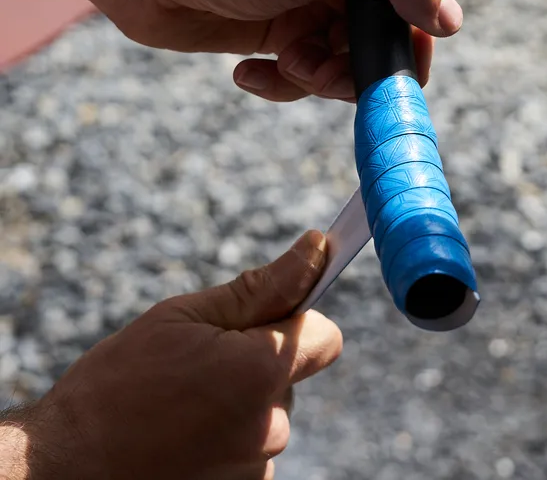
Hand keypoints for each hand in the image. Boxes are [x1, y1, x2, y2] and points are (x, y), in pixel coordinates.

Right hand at [0, 231, 340, 479]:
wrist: (65, 467)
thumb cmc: (120, 382)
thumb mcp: (187, 316)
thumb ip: (263, 285)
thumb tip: (316, 247)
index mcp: (263, 371)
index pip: (323, 335)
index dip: (296, 318)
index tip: (265, 314)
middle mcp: (272, 426)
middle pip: (291, 373)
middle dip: (257, 358)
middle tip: (199, 362)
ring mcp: (257, 466)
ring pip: (269, 409)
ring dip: (241, 400)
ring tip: (183, 402)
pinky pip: (253, 445)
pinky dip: (229, 434)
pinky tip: (185, 434)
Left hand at [58, 0, 461, 101]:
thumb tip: (449, 14)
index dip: (417, 23)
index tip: (394, 54)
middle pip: (386, 32)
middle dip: (361, 63)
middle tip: (328, 75)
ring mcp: (309, 1)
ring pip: (346, 60)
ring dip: (320, 77)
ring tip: (288, 67)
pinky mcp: (279, 33)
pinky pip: (304, 74)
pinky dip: (283, 83)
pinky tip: (249, 73)